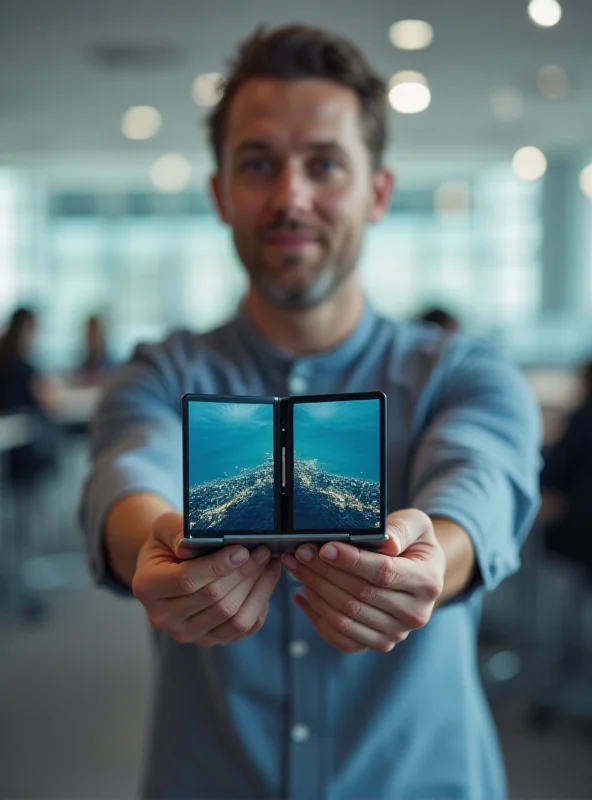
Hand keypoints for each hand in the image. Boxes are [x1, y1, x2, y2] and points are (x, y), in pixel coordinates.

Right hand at [132, 512, 280, 645]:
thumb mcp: (164, 527)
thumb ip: (178, 530)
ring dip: (257, 588)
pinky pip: (243, 629)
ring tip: (269, 563)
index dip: (218, 566)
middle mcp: (164, 617)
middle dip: (244, 573)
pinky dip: (259, 604)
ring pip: (232, 617)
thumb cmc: (167, 543)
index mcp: (147, 587)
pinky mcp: (209, 640)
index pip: (187, 581)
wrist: (166, 566)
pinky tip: (265, 581)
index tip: (242, 550)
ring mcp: (187, 633)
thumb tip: (202, 540)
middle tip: (264, 551)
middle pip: (214, 600)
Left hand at [281, 509, 444, 653]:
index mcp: (427, 582)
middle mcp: (414, 613)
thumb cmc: (413, 543)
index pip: (382, 573)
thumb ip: (402, 528)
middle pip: (359, 595)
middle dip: (323, 572)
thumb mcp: (416, 525)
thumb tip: (387, 542)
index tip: (324, 548)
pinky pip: (341, 637)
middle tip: (300, 553)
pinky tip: (302, 595)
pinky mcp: (378, 643)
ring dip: (315, 591)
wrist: (419, 571)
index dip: (350, 561)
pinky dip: (317, 617)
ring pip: (345, 617)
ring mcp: (396, 633)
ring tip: (296, 568)